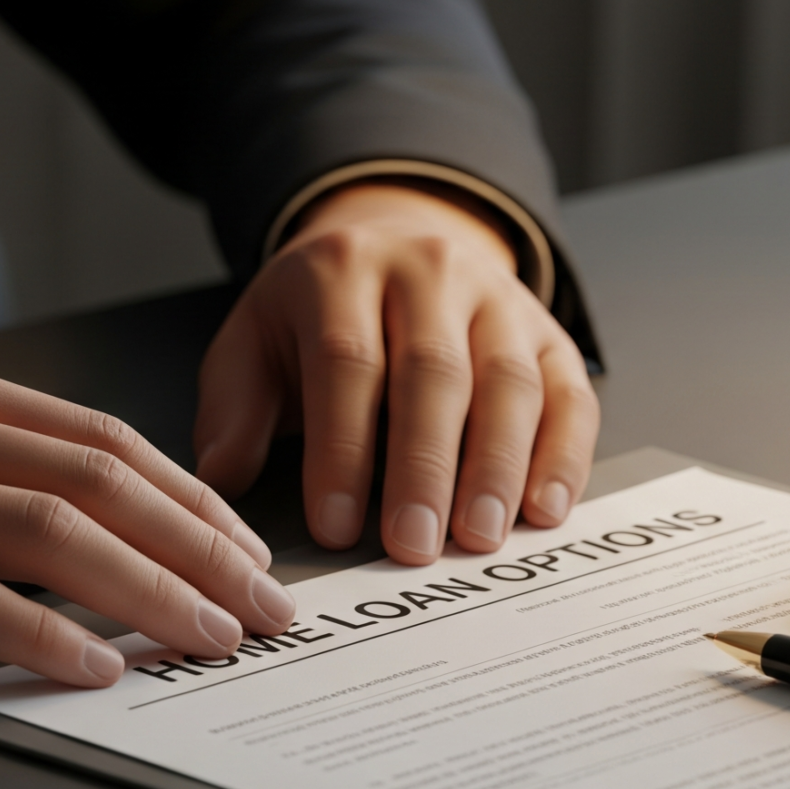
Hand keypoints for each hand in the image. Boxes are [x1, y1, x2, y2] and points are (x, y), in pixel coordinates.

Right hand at [0, 344, 288, 686]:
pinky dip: (41, 634)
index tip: (245, 550)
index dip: (190, 495)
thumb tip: (55, 519)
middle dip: (205, 544)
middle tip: (267, 607)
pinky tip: (94, 670)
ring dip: (153, 591)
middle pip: (99, 475)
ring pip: (50, 529)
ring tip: (214, 641)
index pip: (94, 433)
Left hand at [192, 181, 598, 563]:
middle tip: (414, 545)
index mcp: (344, 270)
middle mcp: (431, 272)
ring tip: (480, 536)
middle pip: (434, 372)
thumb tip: (221, 478)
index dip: (342, 450)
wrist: (398, 242)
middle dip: (425, 467)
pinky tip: (545, 508)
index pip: (348, 362)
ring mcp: (500, 299)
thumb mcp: (255, 340)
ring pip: (508, 381)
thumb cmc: (320, 314)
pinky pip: (568, 393)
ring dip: (497, 467)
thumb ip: (234, 407)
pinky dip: (563, 455)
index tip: (335, 527)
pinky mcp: (549, 334)